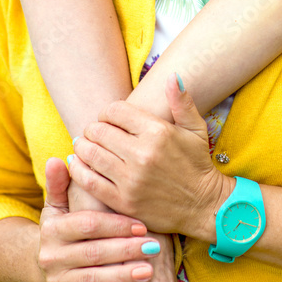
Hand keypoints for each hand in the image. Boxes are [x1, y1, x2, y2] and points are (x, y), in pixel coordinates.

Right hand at [38, 158, 158, 281]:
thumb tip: (59, 159)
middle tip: (155, 248)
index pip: (88, 225)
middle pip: (93, 253)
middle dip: (126, 251)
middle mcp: (51, 256)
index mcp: (53, 229)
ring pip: (93, 280)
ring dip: (122, 276)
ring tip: (150, 271)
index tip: (143, 225)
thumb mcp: (60, 204)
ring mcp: (57, 281)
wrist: (46, 262)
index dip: (116, 225)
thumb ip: (61, 184)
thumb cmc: (65, 226)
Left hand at [69, 76, 233, 238]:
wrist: (203, 206)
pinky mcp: (122, 201)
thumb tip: (173, 76)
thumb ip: (182, 101)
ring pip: (90, 154)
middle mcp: (142, 154)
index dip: (107, 112)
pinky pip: (88, 181)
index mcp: (158, 132)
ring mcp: (131, 180)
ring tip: (85, 145)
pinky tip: (79, 163)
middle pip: (98, 131)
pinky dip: (78, 169)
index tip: (109, 119)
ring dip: (83, 146)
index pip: (115, 111)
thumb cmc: (197, 163)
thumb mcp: (196, 129)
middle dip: (93, 129)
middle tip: (95, 133)